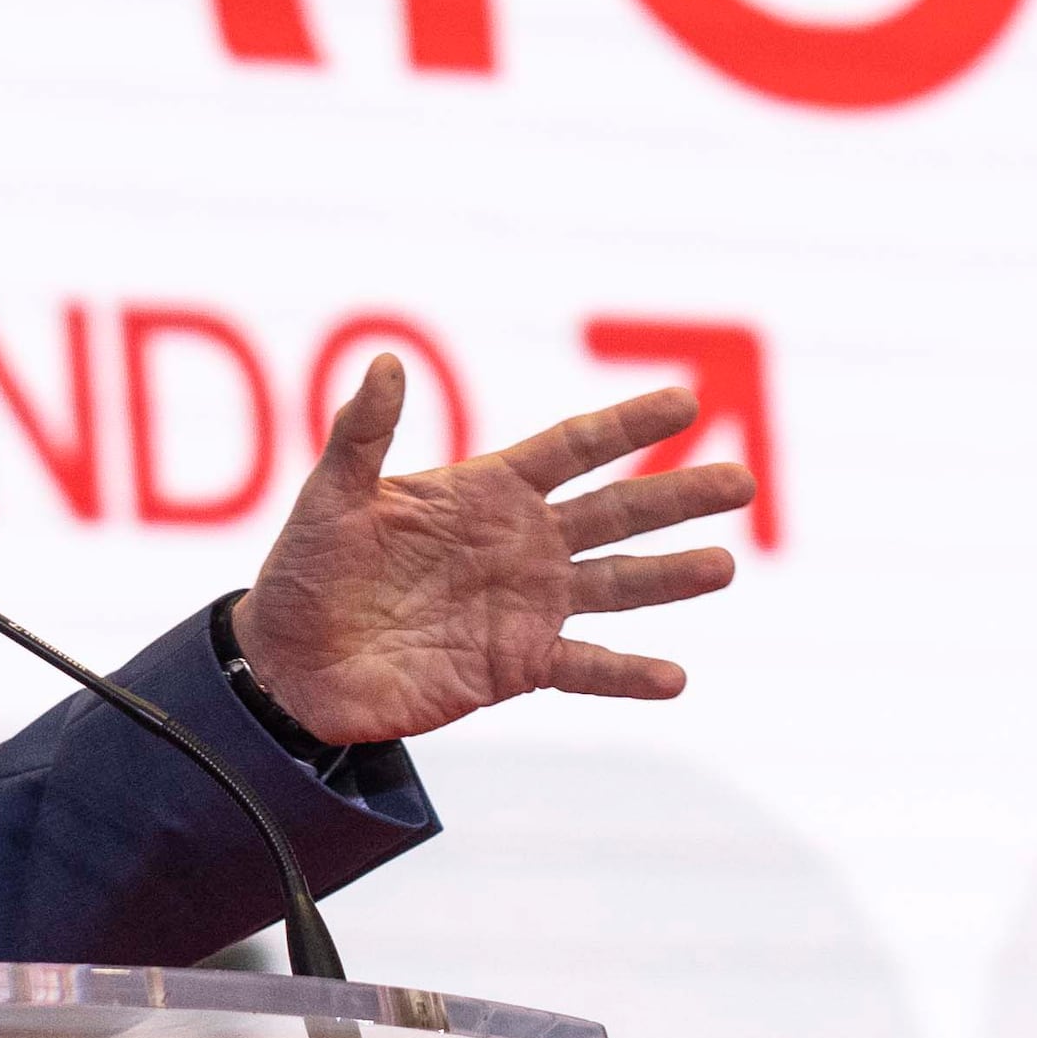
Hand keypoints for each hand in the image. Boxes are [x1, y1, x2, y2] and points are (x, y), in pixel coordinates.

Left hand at [231, 358, 750, 745]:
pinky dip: (629, 675)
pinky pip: (585, 668)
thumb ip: (362, 434)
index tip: (685, 402)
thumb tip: (384, 360)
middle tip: (744, 479)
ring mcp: (525, 605)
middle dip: (677, 495)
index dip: (627, 426)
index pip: (571, 448)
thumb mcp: (331, 495)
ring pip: (616, 585)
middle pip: (615, 511)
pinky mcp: (516, 666)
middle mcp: (520, 543)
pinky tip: (675, 677)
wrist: (293, 660)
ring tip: (725, 566)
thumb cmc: (309, 568)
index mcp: (485, 491)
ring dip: (669, 577)